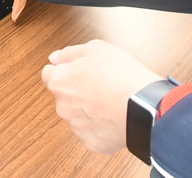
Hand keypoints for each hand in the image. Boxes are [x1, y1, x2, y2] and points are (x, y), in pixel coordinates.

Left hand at [40, 40, 160, 154]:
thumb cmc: (121, 74)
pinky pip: (94, 133)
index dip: (62, 69)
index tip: (76, 69)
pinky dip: (102, 127)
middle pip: (64, 97)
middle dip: (77, 91)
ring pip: (78, 116)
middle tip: (100, 84)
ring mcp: (77, 128)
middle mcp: (63, 107)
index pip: (48, 74)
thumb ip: (70, 53)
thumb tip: (54, 58)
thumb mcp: (96, 48)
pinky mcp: (93, 143)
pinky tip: (115, 117)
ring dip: (89, 110)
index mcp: (60, 82)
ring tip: (111, 101)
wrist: (144, 105)